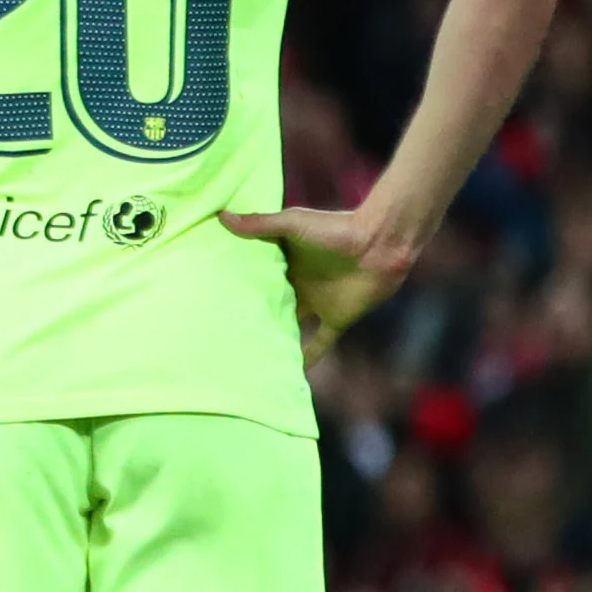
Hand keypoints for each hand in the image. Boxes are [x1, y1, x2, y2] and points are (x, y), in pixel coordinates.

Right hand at [221, 206, 415, 363]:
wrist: (380, 243)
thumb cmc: (336, 228)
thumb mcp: (292, 224)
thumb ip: (259, 224)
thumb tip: (221, 216)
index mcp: (286, 263)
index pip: (256, 277)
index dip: (236, 286)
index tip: (210, 296)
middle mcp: (299, 285)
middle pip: (270, 304)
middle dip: (251, 315)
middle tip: (220, 332)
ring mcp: (317, 303)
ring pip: (290, 326)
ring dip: (275, 338)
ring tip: (248, 357)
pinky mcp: (336, 319)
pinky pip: (320, 343)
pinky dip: (308, 358)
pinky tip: (291, 374)